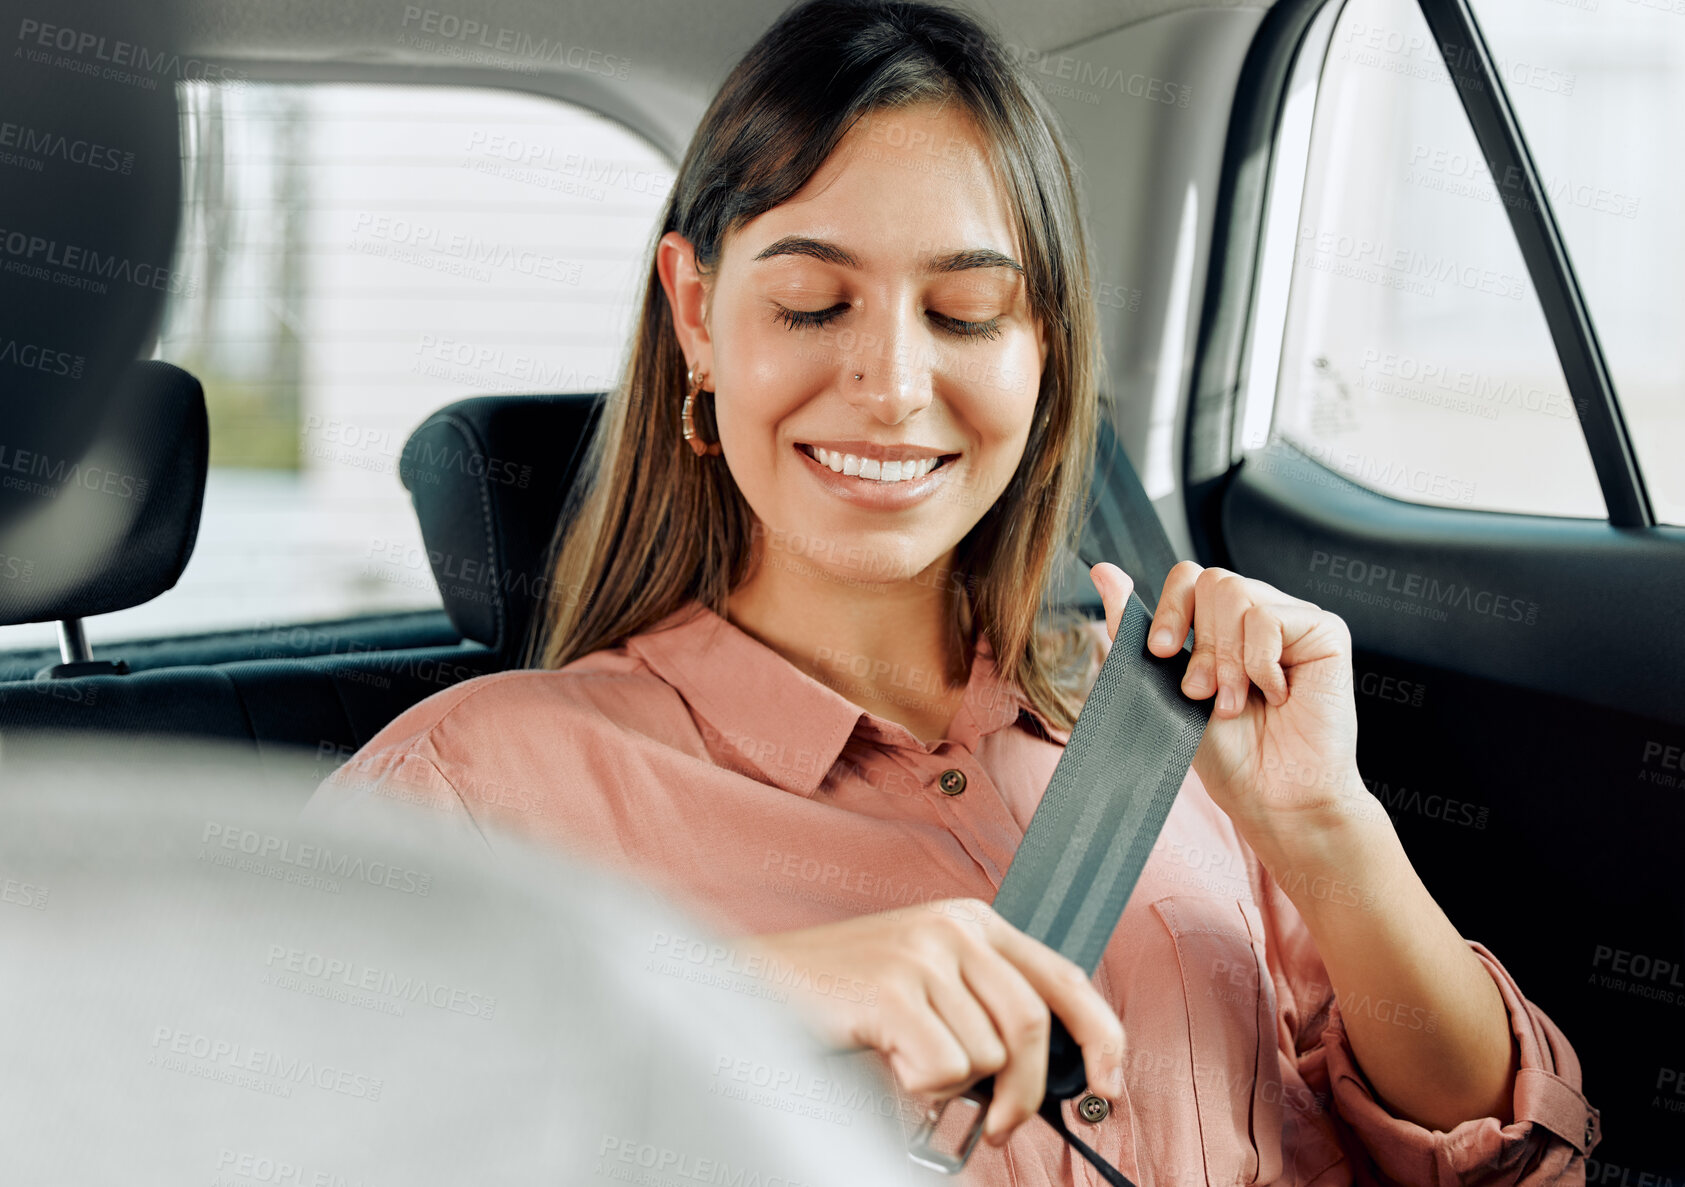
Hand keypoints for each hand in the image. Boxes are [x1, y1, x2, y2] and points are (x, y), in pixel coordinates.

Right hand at [741, 898, 1125, 1145]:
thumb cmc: (843, 997)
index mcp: (972, 921)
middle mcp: (953, 926)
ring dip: (948, 1084)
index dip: (1102, 1037)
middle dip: (1024, 1092)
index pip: (1065, 977)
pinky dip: (917, 1087)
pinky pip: (943, 1069)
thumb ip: (983, 1007)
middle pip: (1031, 1026)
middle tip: (998, 1127)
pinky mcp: (891, 988)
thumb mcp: (927, 984)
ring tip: (902, 1060)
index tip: (1110, 1087)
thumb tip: (1044, 1074)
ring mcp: (921, 953)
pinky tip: (883, 1058)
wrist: (754, 986)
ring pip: (984, 1056)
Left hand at [1089, 561, 1365, 860]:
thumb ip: (1134, 628)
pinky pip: (1270, 618)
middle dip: (1199, 645)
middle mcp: (1258, 614)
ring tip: (1236, 703)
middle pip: (1212, 581)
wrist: (1272, 796)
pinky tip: (1276, 696)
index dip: (1170, 609)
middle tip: (1204, 693)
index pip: (1189, 576)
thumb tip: (1103, 571)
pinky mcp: (1326, 633)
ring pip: (1237, 593)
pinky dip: (1260, 664)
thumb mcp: (1164, 685)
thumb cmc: (1226, 752)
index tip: (1160, 652)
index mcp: (1221, 624)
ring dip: (1226, 659)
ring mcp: (1293, 620)